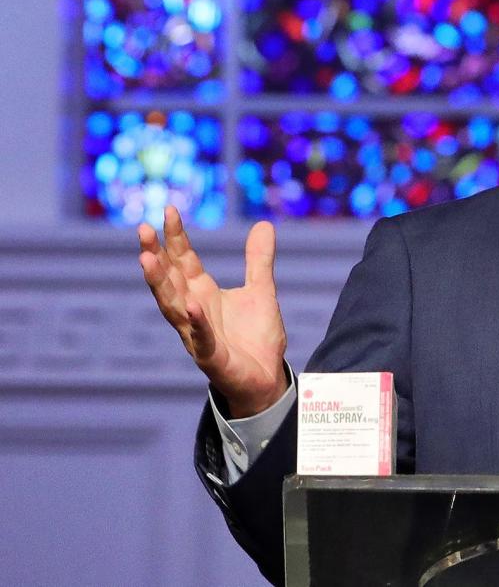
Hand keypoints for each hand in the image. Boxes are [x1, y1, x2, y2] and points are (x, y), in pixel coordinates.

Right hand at [138, 205, 288, 417]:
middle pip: (169, 279)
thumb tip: (264, 224)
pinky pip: (201, 338)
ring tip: (148, 260)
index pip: (184, 260)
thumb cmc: (256, 336)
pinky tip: (191, 305)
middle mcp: (193, 311)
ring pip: (173, 306)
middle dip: (155, 255)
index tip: (168, 210)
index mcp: (203, 293)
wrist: (266, 377)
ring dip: (160, 284)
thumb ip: (259, 260)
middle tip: (142, 229)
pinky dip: (196, 322)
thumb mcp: (261, 290)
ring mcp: (198, 334)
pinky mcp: (212, 357)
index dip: (175, 237)